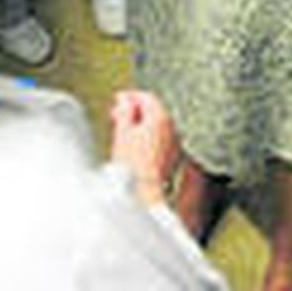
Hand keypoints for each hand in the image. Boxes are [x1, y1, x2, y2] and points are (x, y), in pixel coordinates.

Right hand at [110, 90, 181, 205]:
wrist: (146, 193)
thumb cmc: (133, 165)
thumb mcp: (122, 132)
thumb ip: (124, 111)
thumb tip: (124, 98)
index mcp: (160, 117)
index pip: (147, 97)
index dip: (130, 96)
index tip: (118, 100)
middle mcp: (171, 127)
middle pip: (154, 110)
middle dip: (135, 110)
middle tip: (117, 115)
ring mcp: (174, 141)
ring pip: (157, 124)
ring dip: (141, 123)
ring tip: (123, 131)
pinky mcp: (172, 155)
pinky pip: (160, 137)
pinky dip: (148, 135)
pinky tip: (135, 145)